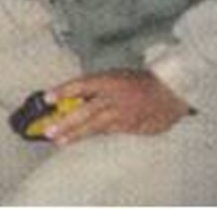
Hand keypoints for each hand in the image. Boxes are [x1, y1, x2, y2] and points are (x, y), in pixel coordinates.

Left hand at [44, 69, 190, 145]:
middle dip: (66, 122)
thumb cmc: (137, 82)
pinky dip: (94, 135)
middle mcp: (115, 98)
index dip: (64, 91)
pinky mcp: (131, 127)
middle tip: (48, 130)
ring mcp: (123, 114)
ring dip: (76, 134)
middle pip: (86, 111)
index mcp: (109, 80)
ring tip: (59, 140)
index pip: (82, 84)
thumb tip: (69, 99)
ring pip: (96, 126)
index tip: (47, 98)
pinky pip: (109, 132)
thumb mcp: (113, 77)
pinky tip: (80, 139)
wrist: (169, 92)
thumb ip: (93, 88)